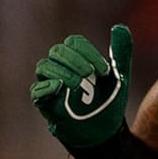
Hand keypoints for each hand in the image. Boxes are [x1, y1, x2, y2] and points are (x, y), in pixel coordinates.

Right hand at [30, 24, 132, 148]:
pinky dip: (46, 87)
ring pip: (44, 67)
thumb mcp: (119, 77)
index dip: (88, 52)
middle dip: (75, 60)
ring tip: (80, 84)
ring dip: (63, 72)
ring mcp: (51, 85)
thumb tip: (120, 27)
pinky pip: (36, 91)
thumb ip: (121, 52)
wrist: (106, 132)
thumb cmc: (109, 101)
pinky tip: (60, 88)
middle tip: (91, 74)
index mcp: (77, 59)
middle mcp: (61, 68)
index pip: (74, 43)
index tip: (105, 70)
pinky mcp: (46, 104)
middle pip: (57, 51)